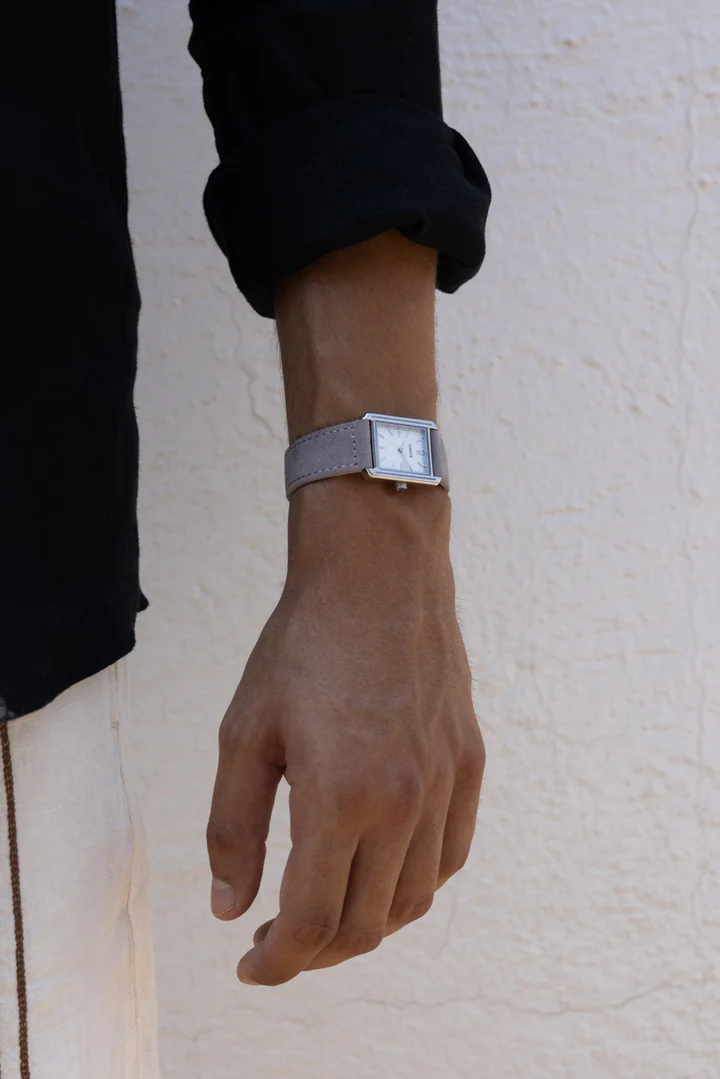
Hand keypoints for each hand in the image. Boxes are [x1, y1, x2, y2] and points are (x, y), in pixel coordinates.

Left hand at [206, 477, 484, 984]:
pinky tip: (382, 869)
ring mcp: (445, 785)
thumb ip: (234, 828)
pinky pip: (451, 855)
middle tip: (277, 940)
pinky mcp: (469, 763)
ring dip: (366, 925)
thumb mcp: (245, 732)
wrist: (378, 572)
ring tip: (326, 911)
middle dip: (315, 953)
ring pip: (414, 900)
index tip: (250, 966)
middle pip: (366, 924)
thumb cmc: (303, 645)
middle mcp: (404, 803)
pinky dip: (414, 884)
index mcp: (341, 798)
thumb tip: (230, 908)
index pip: (312, 922)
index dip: (277, 962)